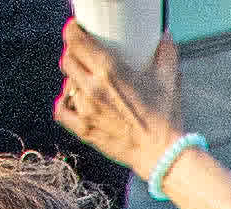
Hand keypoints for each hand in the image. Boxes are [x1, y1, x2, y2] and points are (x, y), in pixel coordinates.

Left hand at [54, 21, 184, 173]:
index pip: (75, 41)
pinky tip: (74, 100)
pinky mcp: (83, 128)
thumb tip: (165, 37)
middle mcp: (92, 87)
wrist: (162, 155)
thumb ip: (166, 53)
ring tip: (86, 81)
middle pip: (68, 60)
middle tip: (84, 56)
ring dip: (74, 79)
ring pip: (66, 84)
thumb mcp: (169, 81)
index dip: (73, 32)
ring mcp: (85, 109)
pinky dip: (65, 103)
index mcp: (109, 71)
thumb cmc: (165, 119)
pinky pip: (61, 110)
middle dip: (73, 54)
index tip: (77, 31)